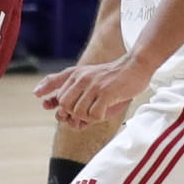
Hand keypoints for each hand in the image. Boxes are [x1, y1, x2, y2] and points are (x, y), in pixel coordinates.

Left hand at [34, 54, 155, 127]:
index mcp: (77, 74)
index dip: (53, 103)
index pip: (57, 92)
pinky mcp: (106, 93)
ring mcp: (94, 86)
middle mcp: (82, 78)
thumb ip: (71, 87)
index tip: (46, 104)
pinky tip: (105, 111)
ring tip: (98, 111)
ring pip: (78, 112)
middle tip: (85, 113)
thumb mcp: (89, 75)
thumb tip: (53, 108)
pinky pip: (94, 115)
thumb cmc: (113, 75)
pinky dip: (98, 118)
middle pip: (65, 105)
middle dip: (72, 113)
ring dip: (87, 117)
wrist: (136, 66)